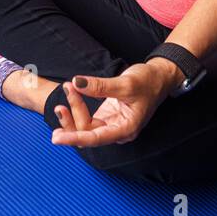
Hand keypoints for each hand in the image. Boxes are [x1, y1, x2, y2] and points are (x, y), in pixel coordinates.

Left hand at [49, 61, 180, 147]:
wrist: (159, 77)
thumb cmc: (148, 82)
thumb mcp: (125, 83)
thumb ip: (100, 86)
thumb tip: (76, 83)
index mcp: (126, 128)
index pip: (95, 138)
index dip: (75, 138)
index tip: (57, 138)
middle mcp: (117, 130)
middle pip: (87, 133)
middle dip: (71, 118)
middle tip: (60, 102)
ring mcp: (111, 123)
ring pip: (84, 125)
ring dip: (73, 109)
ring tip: (67, 88)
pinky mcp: (106, 116)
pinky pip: (87, 116)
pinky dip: (78, 104)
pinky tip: (72, 91)